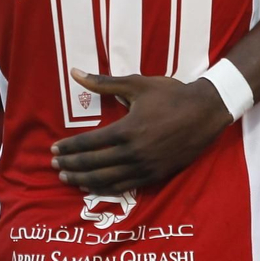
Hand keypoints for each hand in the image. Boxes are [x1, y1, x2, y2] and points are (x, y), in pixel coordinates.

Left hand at [49, 68, 232, 193]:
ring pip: (107, 179)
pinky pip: (125, 186)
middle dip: (72, 165)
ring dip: (84, 180)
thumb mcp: (137, 84)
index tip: (54, 150)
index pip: (89, 143)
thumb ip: (103, 83)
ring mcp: (145, 167)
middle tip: (55, 167)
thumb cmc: (170, 95)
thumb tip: (74, 72)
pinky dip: (106, 188)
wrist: (205, 112)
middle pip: (94, 164)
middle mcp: (133, 152)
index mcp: (126, 130)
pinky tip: (94, 187)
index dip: (69, 148)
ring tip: (68, 178)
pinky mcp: (156, 175)